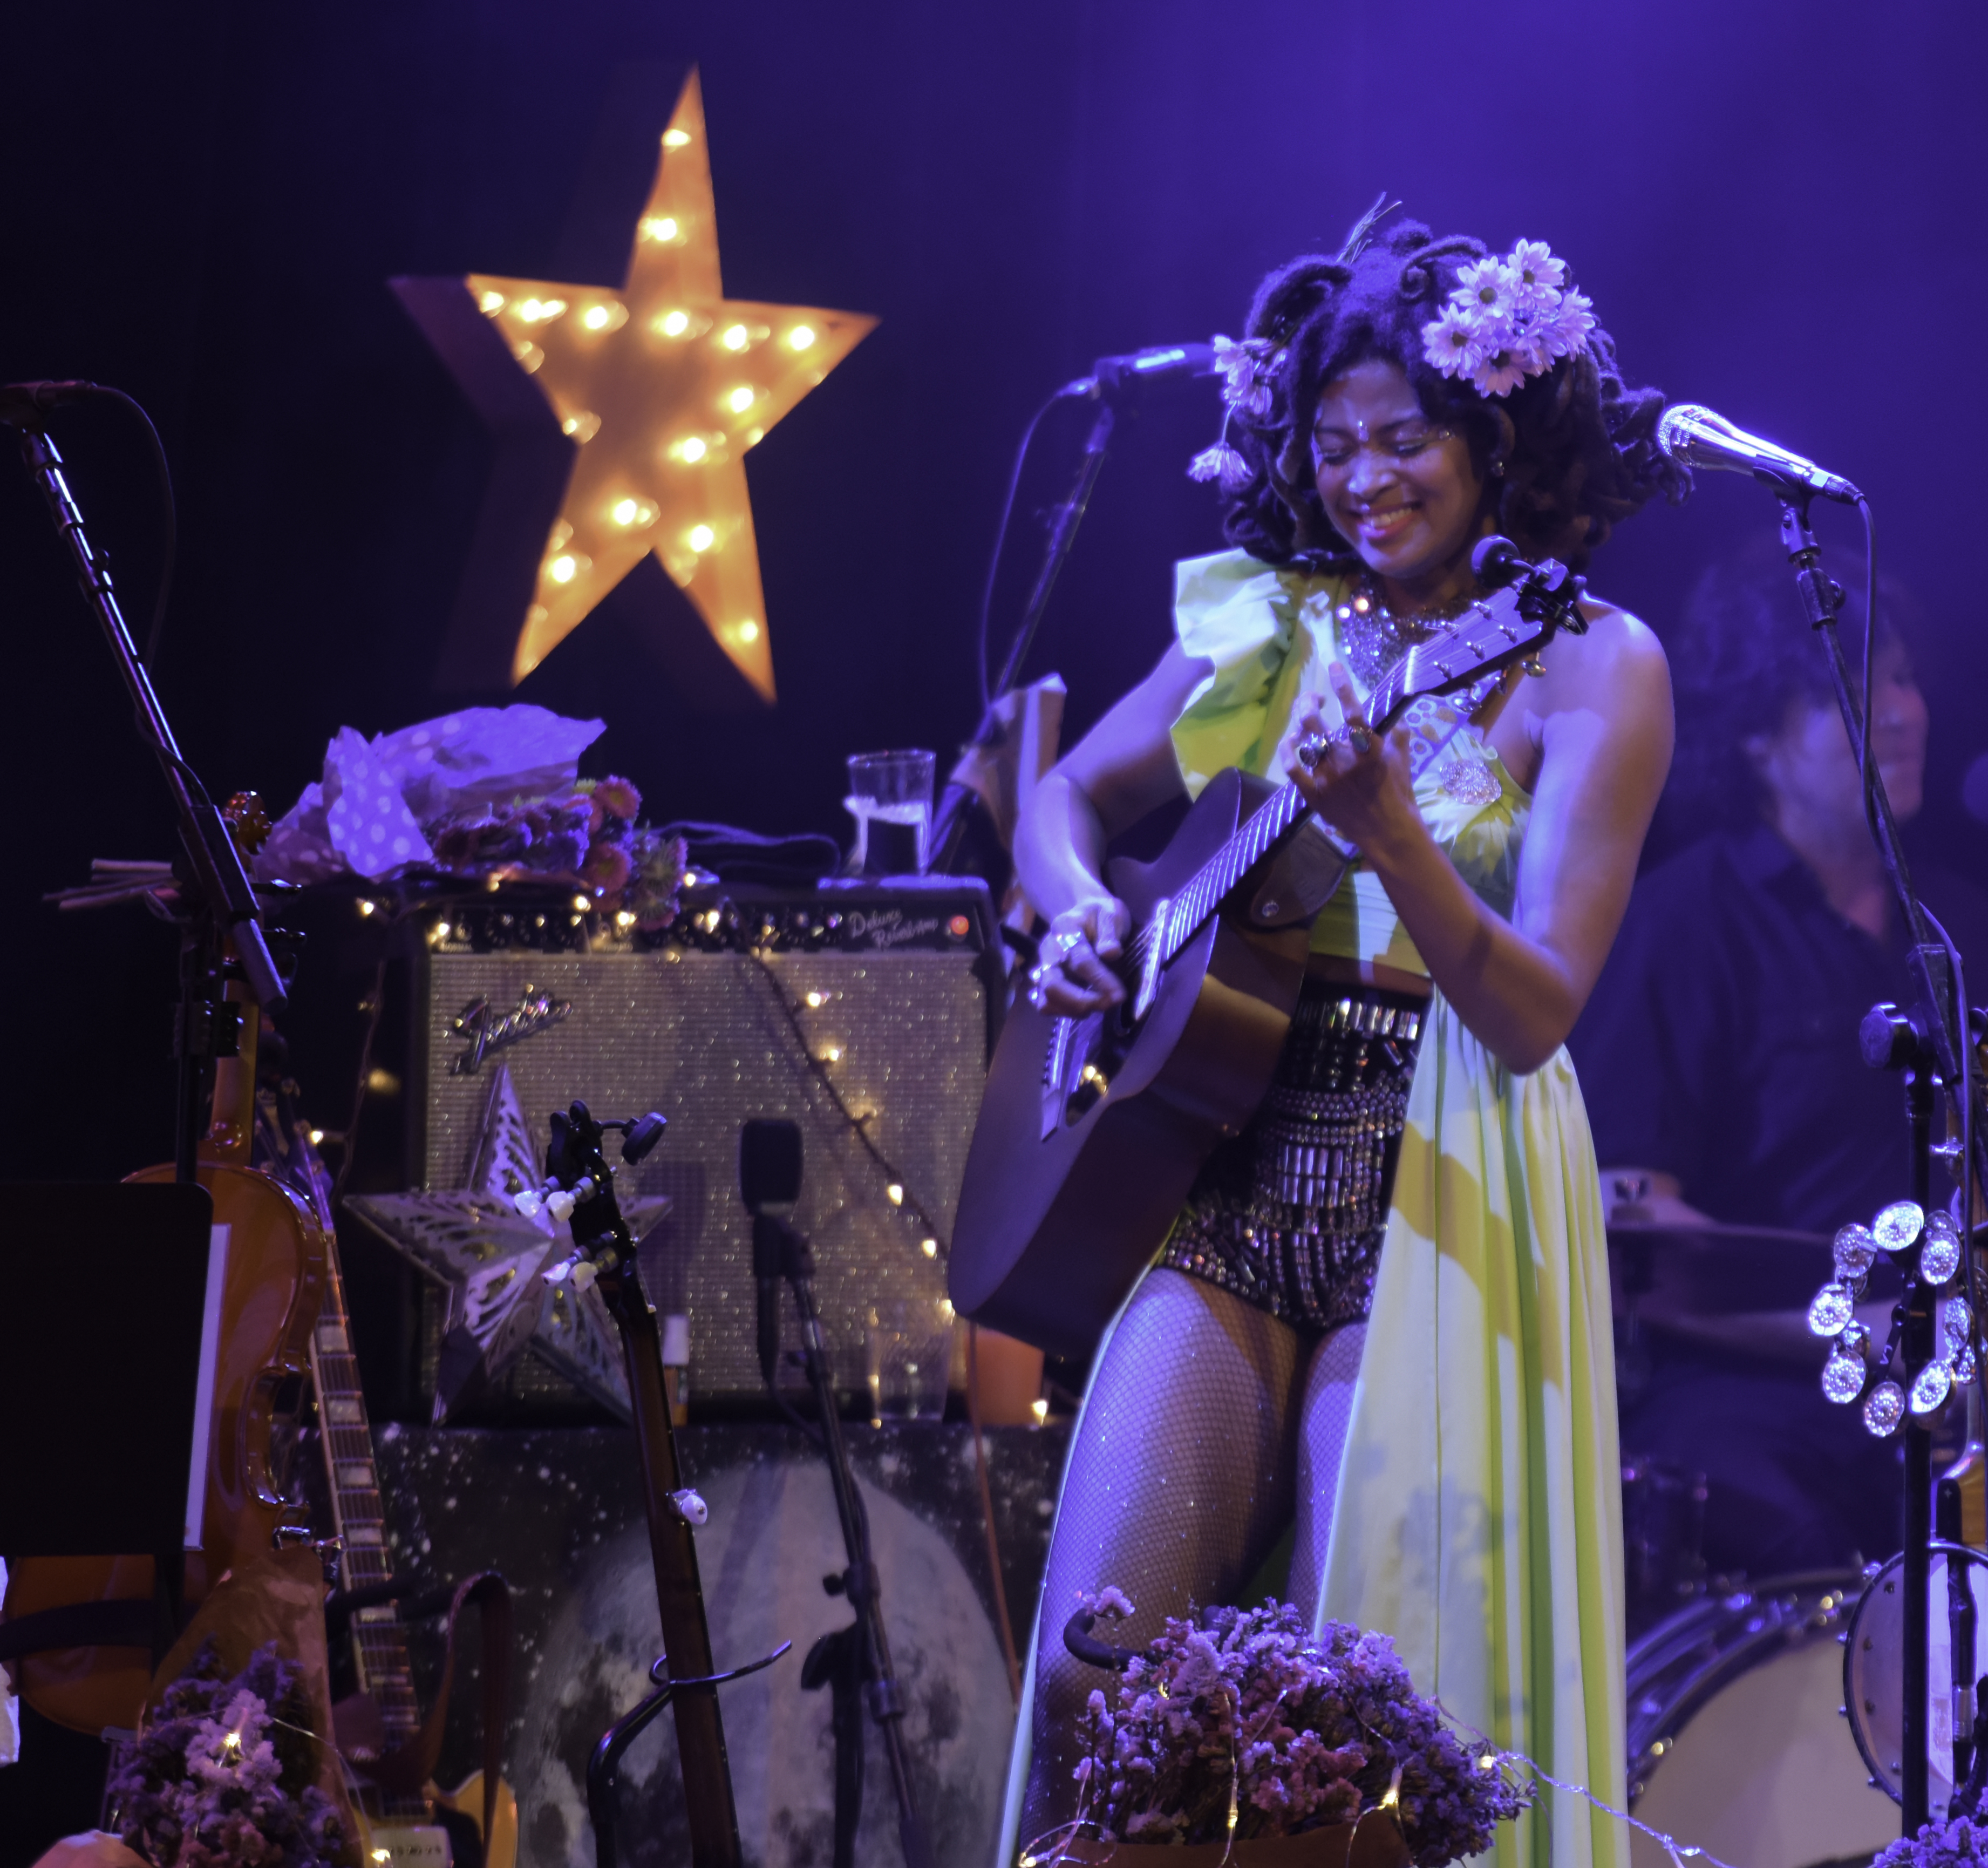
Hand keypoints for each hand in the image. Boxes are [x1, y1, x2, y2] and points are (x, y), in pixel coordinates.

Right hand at [1025, 897, 1130, 1015]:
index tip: (1119, 995)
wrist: (1082, 914)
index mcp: (1065, 927)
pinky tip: (1085, 1008)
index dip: (1099, 979)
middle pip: (1053, 983)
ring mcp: (1042, 966)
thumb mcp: (1111, 913)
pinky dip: (1063, 1012)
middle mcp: (1048, 948)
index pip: (1079, 959)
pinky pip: (1044, 1004)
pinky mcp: (1042, 981)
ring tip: (1100, 1005)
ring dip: (1073, 1009)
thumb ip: (1110, 932)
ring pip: (1046, 998)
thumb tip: (1111, 953)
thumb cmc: (1100, 915)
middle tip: (1109, 1005)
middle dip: (1081, 1000)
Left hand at [1280, 664, 1417, 854]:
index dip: (1341, 685)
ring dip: (1299, 722)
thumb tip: (1395, 717)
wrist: (1387, 832)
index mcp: (1369, 749)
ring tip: (1303, 714)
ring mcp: (1326, 778)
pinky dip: (1288, 751)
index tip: (1333, 666)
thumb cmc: (1398, 795)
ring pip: (1303, 741)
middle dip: (1309, 702)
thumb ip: (1398, 735)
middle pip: (1315, 722)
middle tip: (1313, 697)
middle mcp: (1344, 761)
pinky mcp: (1314, 794)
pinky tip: (1289, 740)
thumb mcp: (1404, 761)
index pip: (1352, 710)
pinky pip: (1292, 769)